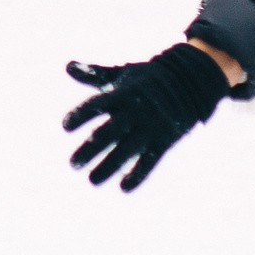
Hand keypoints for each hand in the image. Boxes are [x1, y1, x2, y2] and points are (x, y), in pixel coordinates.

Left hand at [62, 43, 228, 191]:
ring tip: (92, 180)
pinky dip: (138, 174)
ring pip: (126, 150)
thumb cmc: (147, 79)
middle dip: (90, 148)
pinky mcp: (164, 140)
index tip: (65, 126)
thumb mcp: (122, 74)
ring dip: (109, 166)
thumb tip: (68, 67)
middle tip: (73, 164)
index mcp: (122, 94)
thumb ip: (94, 74)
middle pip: (108, 132)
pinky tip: (123, 187)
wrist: (189, 82)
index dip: (81, 115)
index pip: (97, 105)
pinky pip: (150, 160)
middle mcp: (134, 112)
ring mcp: (150, 127)